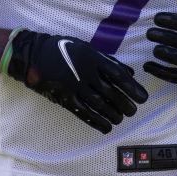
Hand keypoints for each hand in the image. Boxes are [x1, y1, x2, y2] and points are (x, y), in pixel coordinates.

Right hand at [3, 29, 148, 133]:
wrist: (34, 55)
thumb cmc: (63, 49)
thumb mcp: (86, 48)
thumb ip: (108, 60)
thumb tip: (129, 73)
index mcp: (92, 58)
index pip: (117, 74)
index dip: (131, 87)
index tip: (142, 97)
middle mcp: (86, 73)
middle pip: (111, 92)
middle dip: (125, 104)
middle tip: (133, 111)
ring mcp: (75, 87)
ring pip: (99, 105)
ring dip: (113, 114)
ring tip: (121, 119)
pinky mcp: (65, 98)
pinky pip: (84, 112)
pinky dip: (97, 121)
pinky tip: (106, 127)